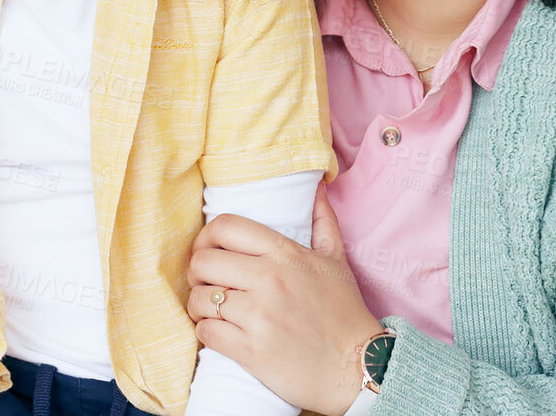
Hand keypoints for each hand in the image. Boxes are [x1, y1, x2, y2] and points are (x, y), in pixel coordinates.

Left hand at [186, 184, 380, 415]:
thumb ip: (323, 220)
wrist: (358, 368)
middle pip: (203, 261)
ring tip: (211, 310)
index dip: (206, 237)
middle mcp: (270, 280)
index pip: (225, 227)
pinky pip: (206, 332)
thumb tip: (317, 186)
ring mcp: (259, 316)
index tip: (208, 250)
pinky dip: (206, 332)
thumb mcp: (336, 261)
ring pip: (200, 299)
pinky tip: (219, 332)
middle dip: (198, 272)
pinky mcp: (251, 351)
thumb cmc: (344, 313)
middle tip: (207, 283)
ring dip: (200, 305)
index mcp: (286, 254)